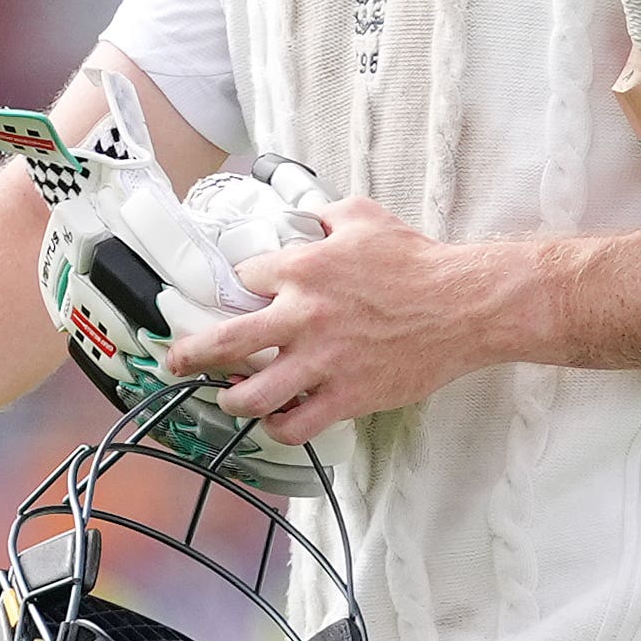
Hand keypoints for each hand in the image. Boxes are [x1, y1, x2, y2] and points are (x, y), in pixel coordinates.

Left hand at [169, 198, 517, 443]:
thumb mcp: (365, 216)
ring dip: (232, 400)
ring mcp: (323, 361)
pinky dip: (280, 427)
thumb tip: (307, 214)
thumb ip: (325, 214)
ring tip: (229, 399)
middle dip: (190, 354)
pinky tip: (278, 421)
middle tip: (176, 361)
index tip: (236, 300)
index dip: (237, 290)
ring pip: (252, 395)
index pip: (243, 280)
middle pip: (225, 342)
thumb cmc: (418, 262)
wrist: (463, 305)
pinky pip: (296, 424)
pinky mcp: (347, 395)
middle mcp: (303, 317)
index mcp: (303, 268)